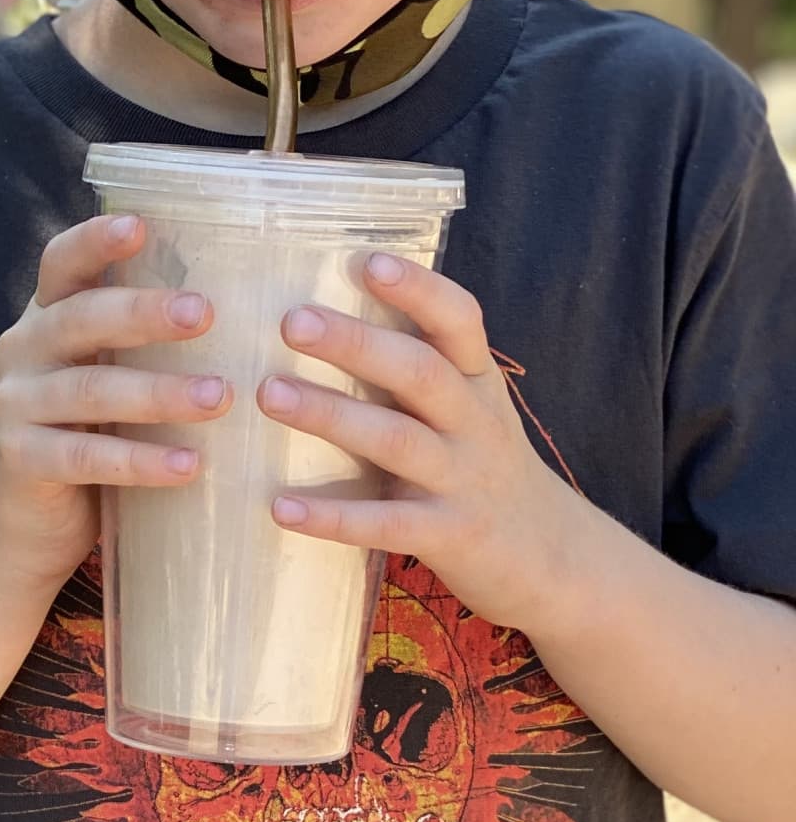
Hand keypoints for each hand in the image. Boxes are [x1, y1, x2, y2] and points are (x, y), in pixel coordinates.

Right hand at [0, 210, 231, 593]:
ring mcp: (14, 405)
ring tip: (219, 397)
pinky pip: (85, 457)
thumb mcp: (109, 375)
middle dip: (144, 313)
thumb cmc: (92, 433)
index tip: (141, 226)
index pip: (62, 263)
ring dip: (158, 393)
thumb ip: (146, 342)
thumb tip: (256, 300)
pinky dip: (140, 461)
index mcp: (47, 316)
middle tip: (206, 313)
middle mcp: (22, 349)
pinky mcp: (20, 460)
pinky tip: (189, 466)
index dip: (94, 241)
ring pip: (89, 390)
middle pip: (79, 318)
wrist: (27, 523)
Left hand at [259, 251, 582, 631]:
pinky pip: (385, 525)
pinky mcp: (449, 536)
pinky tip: (280, 506)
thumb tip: (330, 315)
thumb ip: (420, 373)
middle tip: (292, 322)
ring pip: (396, 441)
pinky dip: (332, 516)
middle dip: (356, 343)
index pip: (459, 321)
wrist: (553, 560)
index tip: (366, 261)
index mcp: (479, 383)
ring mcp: (464, 480)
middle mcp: (476, 424)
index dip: (418, 288)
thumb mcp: (469, 412)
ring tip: (268, 394)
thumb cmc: (484, 471)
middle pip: (419, 373)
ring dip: (330, 415)